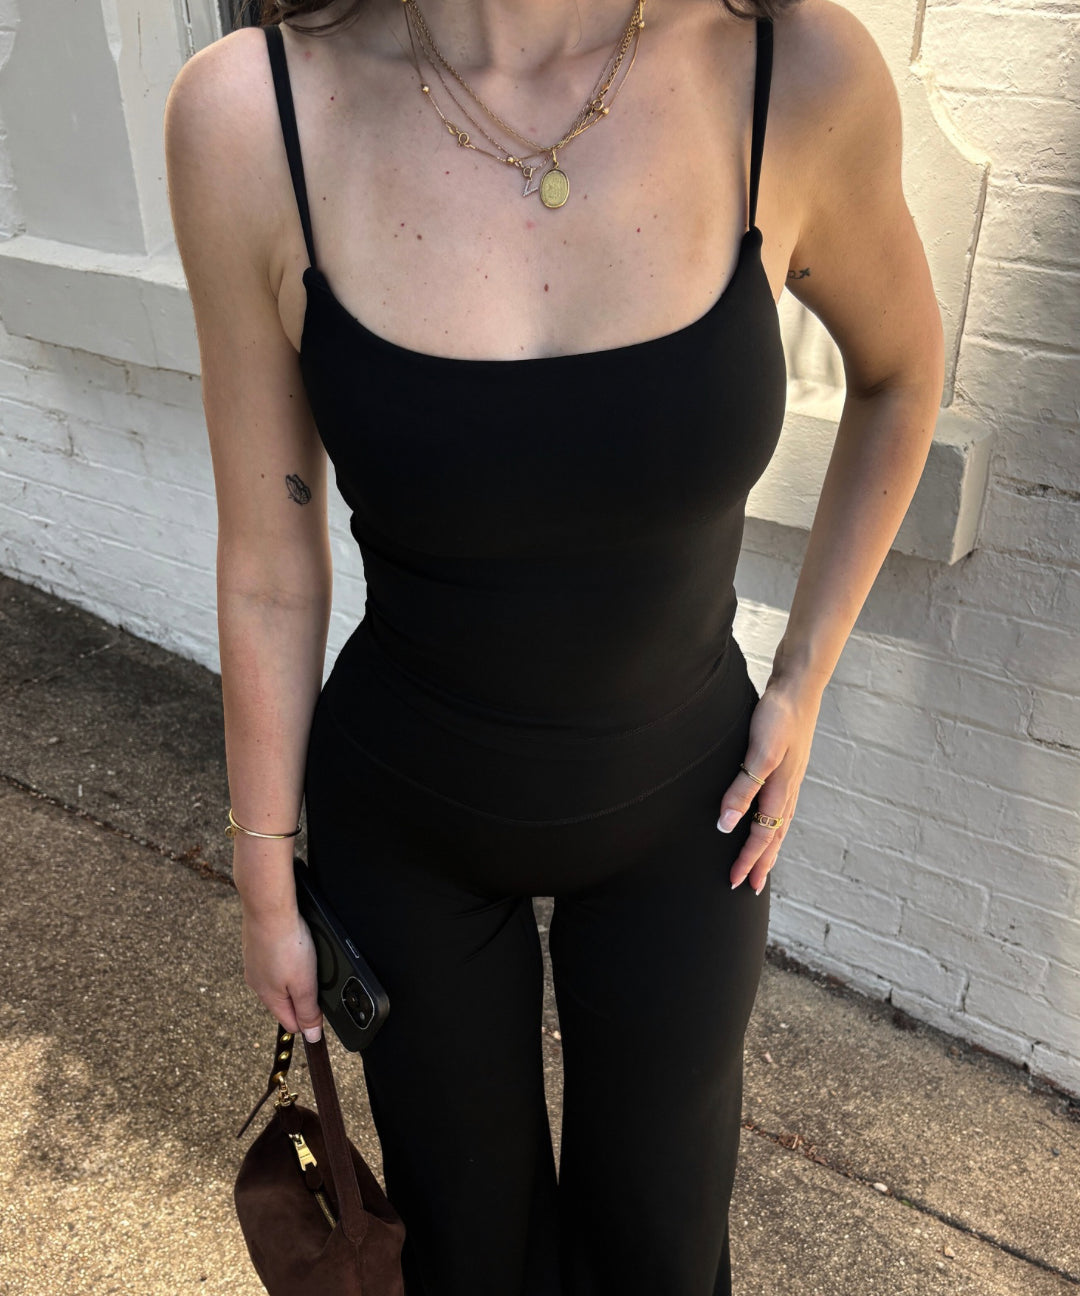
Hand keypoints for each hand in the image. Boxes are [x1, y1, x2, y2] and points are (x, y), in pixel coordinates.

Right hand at [240, 904, 323, 1041]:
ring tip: (305, 959)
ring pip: (278, 980)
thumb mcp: (305, 984)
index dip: (309, 1019)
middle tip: (315, 977)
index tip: (322, 1005)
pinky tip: (292, 946)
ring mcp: (254, 963)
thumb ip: (308, 1011)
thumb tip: (311, 1037)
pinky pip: (273, 960)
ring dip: (293, 975)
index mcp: (269, 997)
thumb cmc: (287, 944)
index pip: (291, 1023)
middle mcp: (257, 983)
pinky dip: (284, 957)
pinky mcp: (256, 946)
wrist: (268, 908)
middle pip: (284, 1002)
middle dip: (301, 995)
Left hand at [717, 675, 822, 893]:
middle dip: (761, 862)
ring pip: (779, 822)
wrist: (798, 687)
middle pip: (774, 834)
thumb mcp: (760, 753)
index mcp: (781, 789)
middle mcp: (788, 788)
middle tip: (749, 886)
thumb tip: (727, 824)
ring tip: (762, 864)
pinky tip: (769, 819)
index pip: (761, 834)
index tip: (734, 881)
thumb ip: (743, 788)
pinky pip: (780, 805)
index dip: (747, 859)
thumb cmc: (778, 716)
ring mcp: (790, 778)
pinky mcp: (787, 766)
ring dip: (769, 846)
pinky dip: (774, 822)